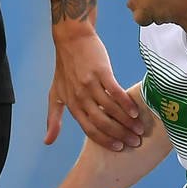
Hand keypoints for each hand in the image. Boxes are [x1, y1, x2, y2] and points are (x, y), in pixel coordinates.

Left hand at [47, 24, 143, 150]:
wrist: (71, 39)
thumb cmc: (65, 67)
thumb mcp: (55, 94)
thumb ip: (53, 118)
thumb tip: (47, 142)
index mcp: (71, 104)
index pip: (89, 129)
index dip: (105, 140)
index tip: (118, 148)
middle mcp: (80, 96)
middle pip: (102, 122)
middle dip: (119, 135)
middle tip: (135, 141)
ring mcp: (90, 84)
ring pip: (110, 109)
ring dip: (127, 121)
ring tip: (139, 129)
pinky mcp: (101, 71)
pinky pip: (115, 91)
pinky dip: (126, 103)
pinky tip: (135, 111)